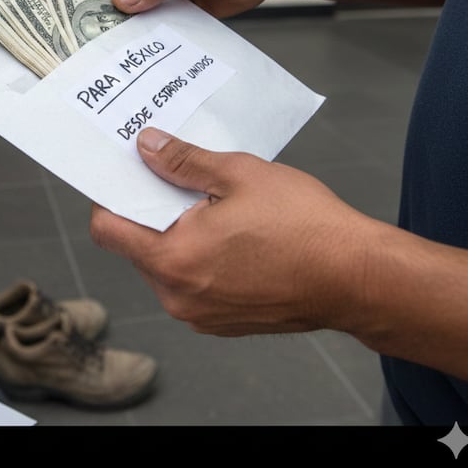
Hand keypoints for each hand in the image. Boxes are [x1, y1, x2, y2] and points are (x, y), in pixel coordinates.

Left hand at [90, 127, 375, 336]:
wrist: (358, 278)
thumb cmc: (303, 224)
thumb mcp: (238, 175)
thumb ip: (183, 160)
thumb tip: (146, 145)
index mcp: (172, 260)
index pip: (108, 230)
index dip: (111, 196)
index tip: (129, 173)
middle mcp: (178, 296)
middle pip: (137, 247)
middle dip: (151, 211)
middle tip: (178, 180)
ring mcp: (201, 315)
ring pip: (166, 266)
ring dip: (178, 235)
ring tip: (213, 206)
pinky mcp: (224, 322)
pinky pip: (193, 284)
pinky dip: (199, 258)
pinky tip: (232, 235)